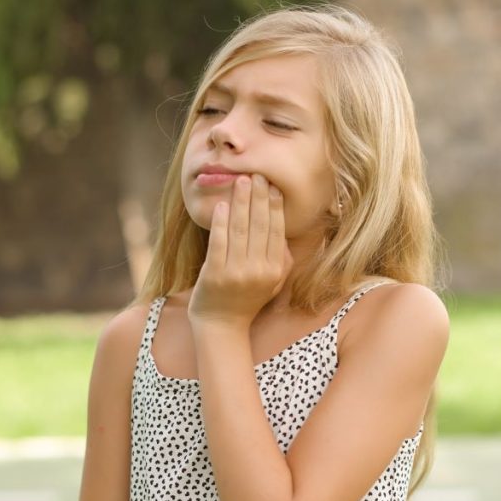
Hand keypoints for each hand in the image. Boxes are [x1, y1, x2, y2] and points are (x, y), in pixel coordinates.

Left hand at [188, 173, 292, 328]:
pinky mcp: (215, 274)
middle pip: (260, 226)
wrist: (222, 325)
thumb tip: (284, 229)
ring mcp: (237, 273)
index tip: (272, 186)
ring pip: (240, 230)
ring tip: (240, 181)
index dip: (274, 206)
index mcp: (275, 270)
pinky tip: (221, 205)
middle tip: (256, 175)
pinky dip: (221, 221)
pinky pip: (219, 242)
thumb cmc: (247, 299)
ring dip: (241, 202)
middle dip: (259, 197)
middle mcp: (259, 271)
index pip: (276, 231)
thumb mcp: (273, 282)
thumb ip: (282, 259)